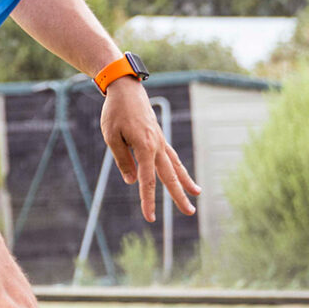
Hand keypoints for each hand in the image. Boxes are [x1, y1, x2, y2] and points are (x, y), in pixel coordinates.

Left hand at [101, 80, 199, 220]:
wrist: (126, 89)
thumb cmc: (115, 112)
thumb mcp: (112, 137)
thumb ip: (123, 160)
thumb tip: (131, 181)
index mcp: (144, 146)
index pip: (147, 180)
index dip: (148, 200)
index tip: (149, 218)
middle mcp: (157, 145)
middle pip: (169, 176)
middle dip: (178, 195)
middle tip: (189, 212)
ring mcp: (160, 141)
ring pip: (176, 166)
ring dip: (186, 182)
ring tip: (197, 195)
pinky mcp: (159, 138)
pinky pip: (172, 156)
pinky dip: (179, 168)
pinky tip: (182, 177)